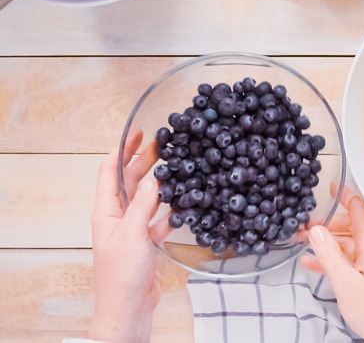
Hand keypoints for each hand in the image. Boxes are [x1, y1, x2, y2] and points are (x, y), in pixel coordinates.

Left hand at [89, 130, 171, 342]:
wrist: (127, 306)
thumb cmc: (121, 274)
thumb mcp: (133, 234)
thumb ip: (143, 206)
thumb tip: (154, 180)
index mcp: (106, 211)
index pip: (109, 171)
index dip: (121, 150)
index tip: (137, 133)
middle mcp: (116, 216)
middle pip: (128, 180)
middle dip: (142, 161)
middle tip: (161, 145)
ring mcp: (131, 229)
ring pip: (145, 198)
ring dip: (158, 184)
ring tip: (174, 168)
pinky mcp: (144, 241)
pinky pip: (157, 219)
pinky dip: (169, 211)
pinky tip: (181, 207)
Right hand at [300, 183, 363, 342]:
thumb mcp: (345, 284)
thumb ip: (329, 255)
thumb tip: (316, 231)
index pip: (359, 210)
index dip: (344, 196)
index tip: (330, 187)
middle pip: (351, 227)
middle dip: (327, 224)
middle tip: (305, 227)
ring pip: (349, 244)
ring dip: (327, 243)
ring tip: (304, 245)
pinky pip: (351, 259)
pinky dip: (334, 259)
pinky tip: (314, 264)